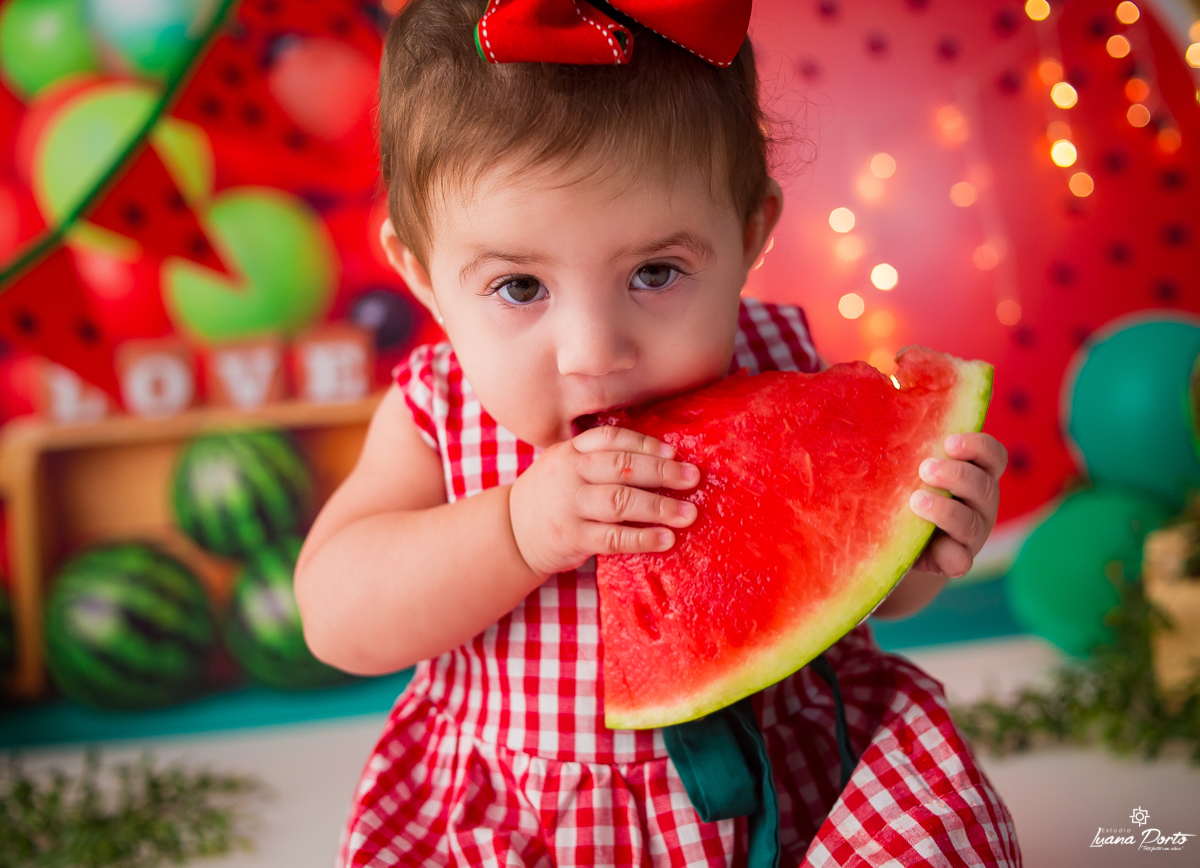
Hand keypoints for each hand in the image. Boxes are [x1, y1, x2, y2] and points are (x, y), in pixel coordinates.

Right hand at [508, 426, 699, 576]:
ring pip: (620, 502)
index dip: (645, 444)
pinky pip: (613, 537)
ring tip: (688, 514)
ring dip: (659, 507)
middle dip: (661, 472)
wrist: (512, 532)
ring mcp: (570, 506)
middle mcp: (570, 474)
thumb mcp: (565, 464)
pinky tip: (666, 539)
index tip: (674, 452)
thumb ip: (599, 457)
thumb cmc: (553, 495)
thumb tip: (661, 456)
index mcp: (571, 451)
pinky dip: (642, 538)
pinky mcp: (572, 538)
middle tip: (693, 478)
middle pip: (621, 467)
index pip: (611, 439)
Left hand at [907, 433, 1006, 578]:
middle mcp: (980, 502)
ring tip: (916, 501)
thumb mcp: (909, 465)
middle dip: (956, 475)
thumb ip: (910, 445)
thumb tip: (877, 403)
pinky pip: (961, 560)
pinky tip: (930, 547)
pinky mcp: (957, 560)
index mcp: (976, 472)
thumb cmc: (905, 488)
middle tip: (926, 468)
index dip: (978, 446)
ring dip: (945, 510)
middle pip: (984, 486)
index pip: (993, 456)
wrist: (897, 538)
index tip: (949, 442)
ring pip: (970, 522)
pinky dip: (947, 552)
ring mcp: (973, 533)